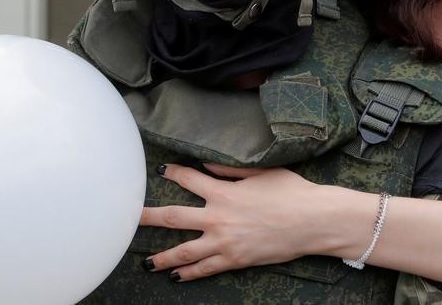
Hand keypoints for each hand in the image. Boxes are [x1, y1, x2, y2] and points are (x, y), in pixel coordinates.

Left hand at [140, 163, 321, 281]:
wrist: (312, 220)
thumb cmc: (291, 191)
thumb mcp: (261, 173)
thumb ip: (230, 170)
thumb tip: (206, 165)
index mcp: (224, 192)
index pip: (189, 179)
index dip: (174, 172)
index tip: (162, 170)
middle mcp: (218, 217)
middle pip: (172, 217)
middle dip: (147, 217)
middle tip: (128, 219)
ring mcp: (224, 242)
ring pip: (183, 251)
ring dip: (161, 256)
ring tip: (146, 262)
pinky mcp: (234, 259)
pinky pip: (204, 269)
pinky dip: (188, 274)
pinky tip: (176, 276)